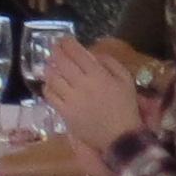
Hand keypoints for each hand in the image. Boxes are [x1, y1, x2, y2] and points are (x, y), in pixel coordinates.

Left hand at [39, 37, 147, 159]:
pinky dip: (48, 87)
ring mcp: (71, 99)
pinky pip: (49, 95)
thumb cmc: (126, 107)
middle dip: (55, 51)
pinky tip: (51, 84)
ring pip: (52, 78)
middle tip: (54, 48)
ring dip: (49, 68)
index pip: (77, 53)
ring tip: (51, 65)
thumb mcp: (126, 81)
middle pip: (61, 62)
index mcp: (98, 75)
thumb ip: (111, 63)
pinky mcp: (64, 112)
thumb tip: (94, 53)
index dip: (68, 43)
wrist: (121, 136)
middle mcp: (82, 84)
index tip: (64, 39)